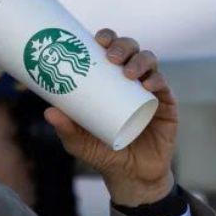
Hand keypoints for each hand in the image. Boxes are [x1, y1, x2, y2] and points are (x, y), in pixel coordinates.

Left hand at [44, 28, 176, 205]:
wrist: (131, 177)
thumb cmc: (103, 153)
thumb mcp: (80, 142)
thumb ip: (66, 129)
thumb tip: (48, 111)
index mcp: (110, 80)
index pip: (110, 50)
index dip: (107, 38)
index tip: (98, 40)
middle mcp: (132, 80)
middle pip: (131, 50)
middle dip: (123, 46)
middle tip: (112, 57)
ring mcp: (150, 91)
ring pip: (149, 62)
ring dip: (139, 61)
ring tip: (128, 73)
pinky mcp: (166, 106)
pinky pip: (164, 87)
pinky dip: (158, 81)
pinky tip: (149, 85)